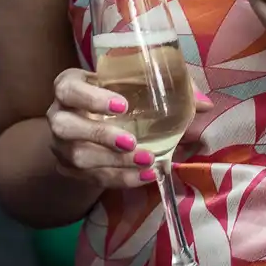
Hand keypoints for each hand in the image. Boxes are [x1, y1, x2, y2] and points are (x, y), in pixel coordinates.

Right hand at [45, 67, 213, 190]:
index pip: (68, 88)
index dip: (91, 96)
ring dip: (114, 162)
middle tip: (132, 141)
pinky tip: (144, 176)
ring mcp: (62, 146)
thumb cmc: (118, 97)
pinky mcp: (70, 170)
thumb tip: (206, 104)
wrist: (92, 127)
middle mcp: (60, 115)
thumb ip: (171, 89)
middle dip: (100, 134)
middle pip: (65, 127)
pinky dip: (121, 178)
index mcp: (70, 86)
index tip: (123, 104)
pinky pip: (93, 178)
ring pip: (79, 157)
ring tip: (146, 161)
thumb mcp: (135, 86)